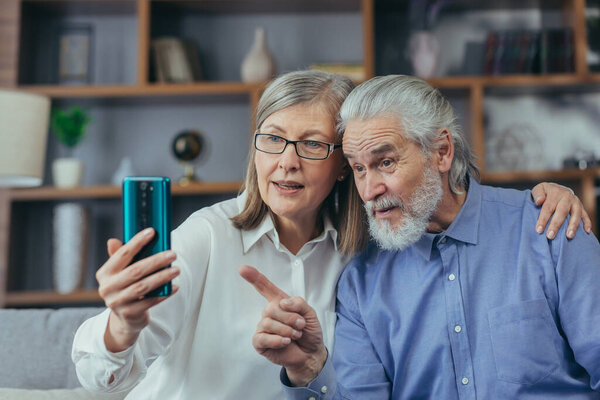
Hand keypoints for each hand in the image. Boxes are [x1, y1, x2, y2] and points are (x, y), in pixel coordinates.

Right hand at [96, 228, 179, 352]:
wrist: (125, 318)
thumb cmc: (126, 287)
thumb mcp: (120, 272)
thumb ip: (120, 256)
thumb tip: (113, 240)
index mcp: (104, 273)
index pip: (122, 254)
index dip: (137, 242)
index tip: (152, 232)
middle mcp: (107, 287)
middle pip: (135, 271)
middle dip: (156, 261)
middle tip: (173, 254)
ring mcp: (117, 302)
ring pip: (143, 286)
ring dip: (162, 277)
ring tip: (176, 270)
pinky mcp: (129, 314)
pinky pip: (149, 302)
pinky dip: (163, 294)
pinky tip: (174, 287)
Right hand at [239, 265, 327, 386]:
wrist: (310, 353)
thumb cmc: (308, 332)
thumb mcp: (310, 314)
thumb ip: (298, 303)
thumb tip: (282, 303)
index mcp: (279, 303)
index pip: (265, 287)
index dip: (254, 277)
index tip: (242, 268)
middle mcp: (269, 313)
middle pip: (271, 307)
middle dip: (290, 318)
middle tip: (300, 326)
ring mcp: (263, 327)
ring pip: (268, 322)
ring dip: (287, 330)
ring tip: (295, 336)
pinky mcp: (260, 342)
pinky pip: (262, 337)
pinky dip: (277, 340)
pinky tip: (286, 342)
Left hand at [531, 182, 591, 238]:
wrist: (558, 188)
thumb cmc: (545, 192)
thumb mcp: (539, 189)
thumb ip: (537, 194)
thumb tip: (539, 201)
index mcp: (555, 193)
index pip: (548, 207)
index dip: (543, 219)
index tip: (539, 230)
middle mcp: (567, 197)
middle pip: (562, 212)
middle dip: (556, 225)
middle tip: (550, 236)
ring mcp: (576, 202)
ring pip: (576, 214)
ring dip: (573, 226)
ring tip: (569, 236)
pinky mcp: (582, 207)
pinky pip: (586, 216)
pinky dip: (587, 223)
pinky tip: (586, 232)